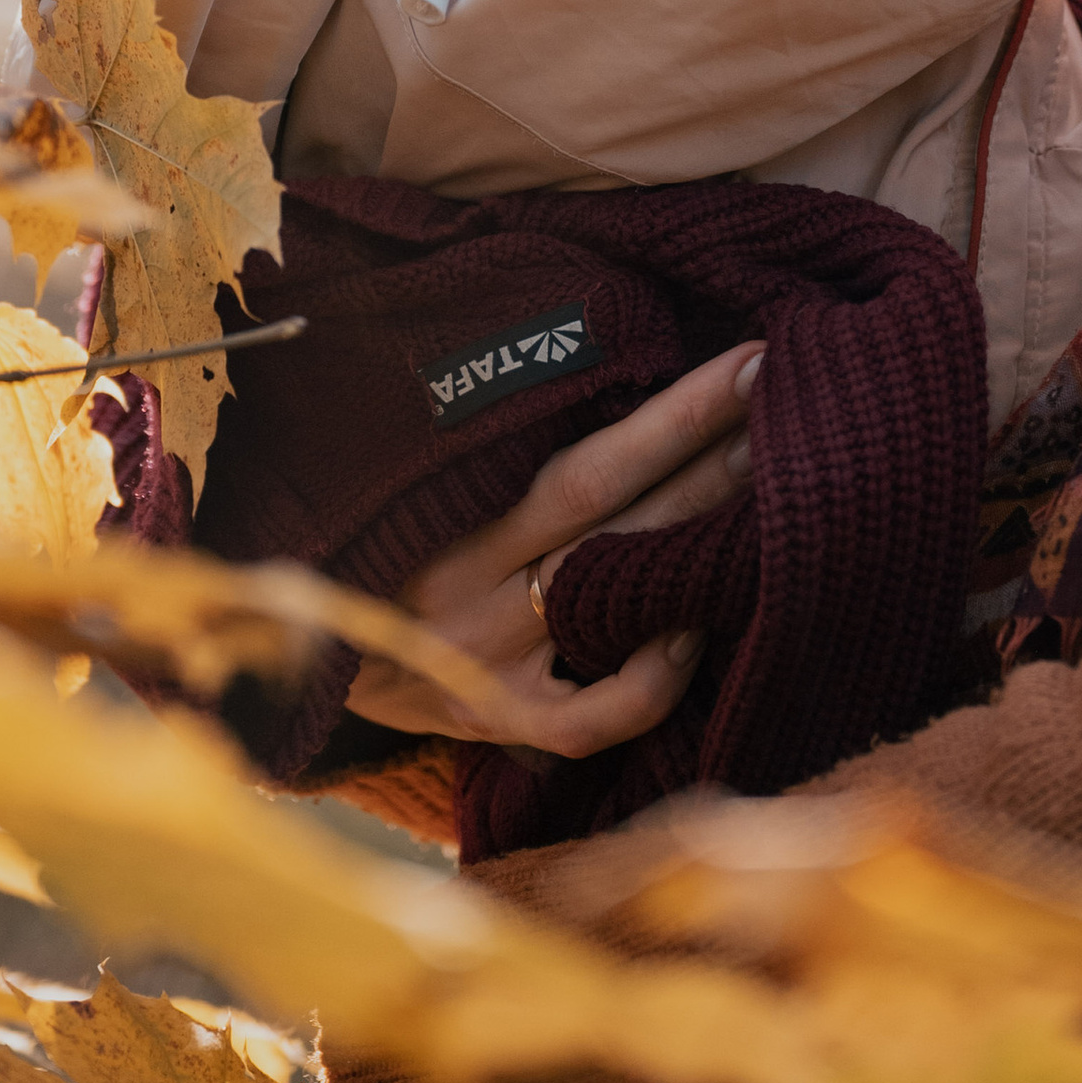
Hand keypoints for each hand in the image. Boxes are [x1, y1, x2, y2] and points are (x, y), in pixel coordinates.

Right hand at [346, 338, 762, 758]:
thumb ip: (481, 447)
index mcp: (452, 518)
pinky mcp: (491, 724)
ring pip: (612, 600)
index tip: (755, 358)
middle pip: (613, 515)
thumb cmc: (372, 541)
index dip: (676, 413)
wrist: (285, 657)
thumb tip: (601, 362)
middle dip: (712, 455)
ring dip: (699, 544)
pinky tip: (696, 633)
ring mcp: (486, 663)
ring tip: (783, 490)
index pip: (587, 462)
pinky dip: (648, 681)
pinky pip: (586, 718)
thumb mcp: (406, 485)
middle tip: (796, 402)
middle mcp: (473, 588)